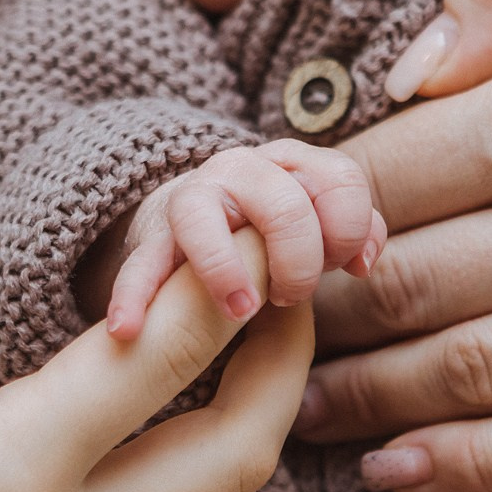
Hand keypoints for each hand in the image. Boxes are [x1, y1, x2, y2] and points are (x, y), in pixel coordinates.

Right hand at [0, 180, 308, 491]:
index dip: (224, 280)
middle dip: (287, 359)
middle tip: (306, 276)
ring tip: (268, 335)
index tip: (260, 213)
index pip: (153, 362)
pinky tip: (197, 422)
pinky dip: (219, 470)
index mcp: (3, 479)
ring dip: (263, 418)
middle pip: (234, 451)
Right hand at [108, 139, 383, 338]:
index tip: (343, 267)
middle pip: (284, 206)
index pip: (340, 179)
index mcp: (293, 162)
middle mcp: (242, 169)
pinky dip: (133, 296)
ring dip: (225, 270)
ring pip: (203, 220)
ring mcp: (192, 198)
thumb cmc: (272, 229)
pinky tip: (128, 330)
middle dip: (298, 263)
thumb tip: (362, 262)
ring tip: (240, 310)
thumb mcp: (318, 221)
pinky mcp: (152, 238)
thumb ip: (351, 232)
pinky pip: (141, 265)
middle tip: (290, 297)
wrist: (196, 217)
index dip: (349, 230)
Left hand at [301, 0, 491, 491]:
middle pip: (418, 287)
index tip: (261, 233)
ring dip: (368, 402)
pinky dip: (472, 467)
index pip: (395, 179)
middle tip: (252, 333)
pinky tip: (392, 471)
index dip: (312, 214)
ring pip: (478, 376)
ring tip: (291, 409)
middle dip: (320, 320)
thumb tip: (405, 76)